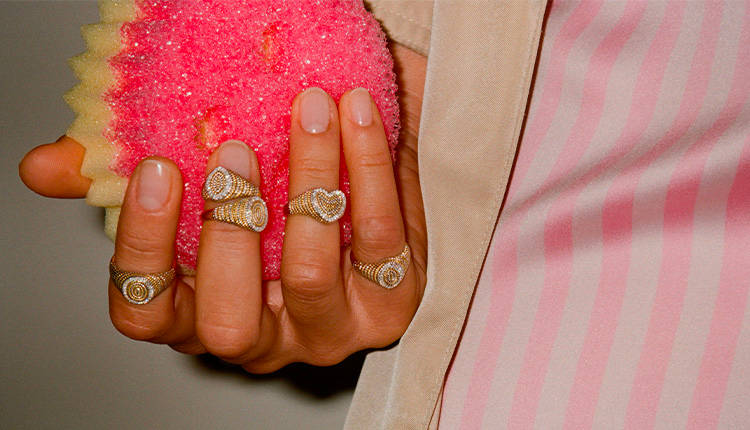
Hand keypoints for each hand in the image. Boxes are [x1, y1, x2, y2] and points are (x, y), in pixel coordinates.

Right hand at [19, 43, 427, 370]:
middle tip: (235, 151)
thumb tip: (44, 168)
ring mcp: (327, 327)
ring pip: (308, 273)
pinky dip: (366, 169)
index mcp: (199, 311)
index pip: (146, 313)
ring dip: (305, 183)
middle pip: (226, 321)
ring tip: (310, 111)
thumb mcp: (201, 181)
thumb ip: (127, 180)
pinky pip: (376, 238)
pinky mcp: (389, 303)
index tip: (158, 168)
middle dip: (227, 230)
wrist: (375, 172)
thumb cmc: (274, 189)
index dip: (143, 249)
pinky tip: (356, 115)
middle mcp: (261, 335)